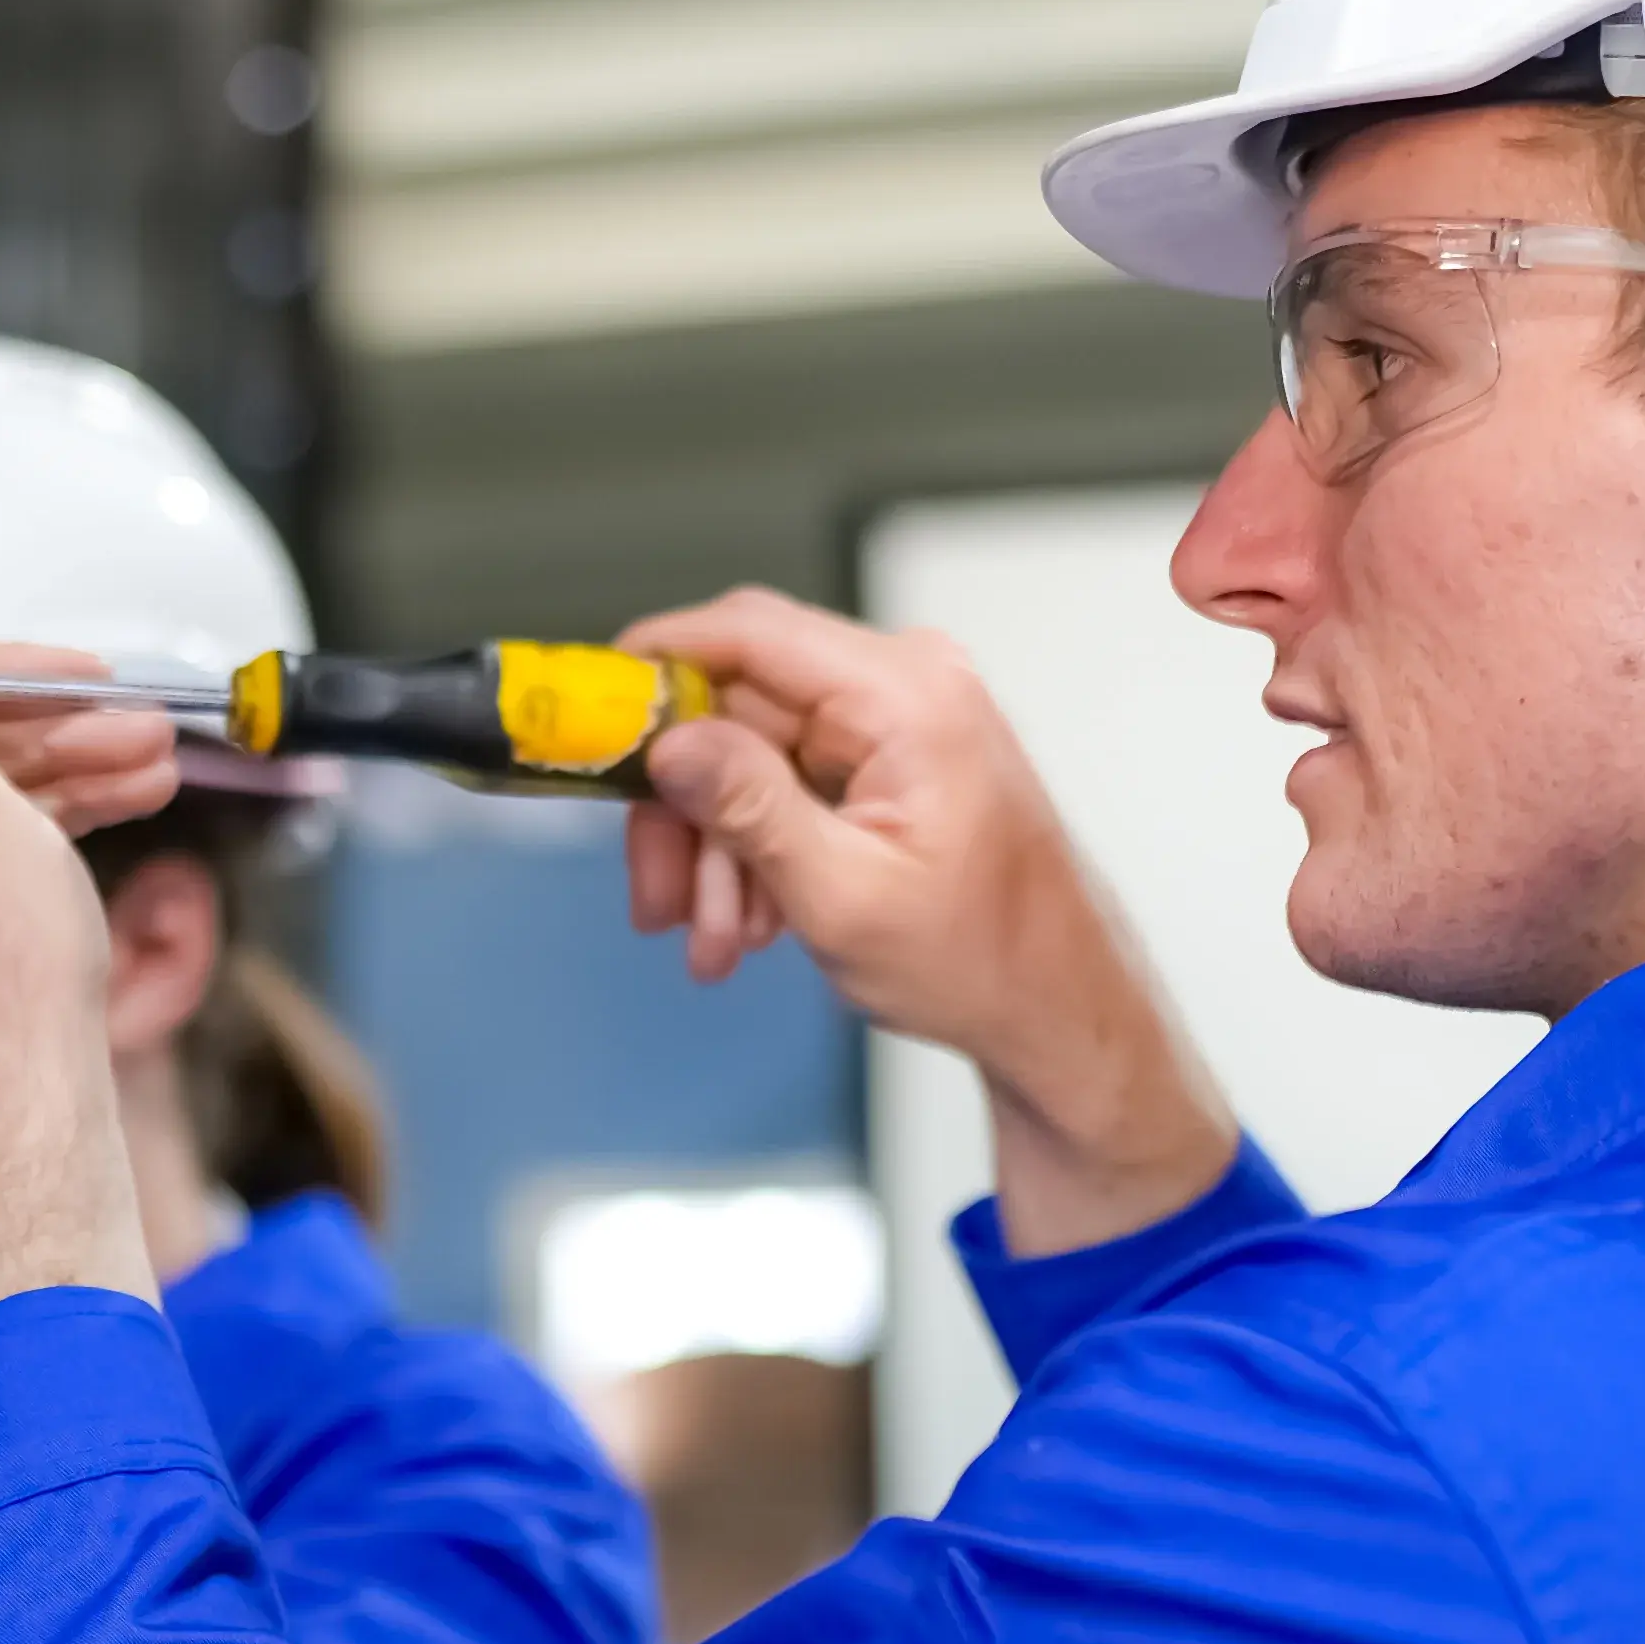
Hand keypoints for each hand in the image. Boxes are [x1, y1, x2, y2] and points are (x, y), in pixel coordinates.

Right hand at [615, 589, 1240, 1255]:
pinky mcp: (890, 758)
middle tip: (655, 898)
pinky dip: (756, 849)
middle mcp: (907, 687)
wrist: (1056, 1010)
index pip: (750, 632)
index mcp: (909, 698)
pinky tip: (750, 924)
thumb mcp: (844, 897)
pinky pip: (789, 780)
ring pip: (751, 754)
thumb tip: (672, 742)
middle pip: (738, 706)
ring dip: (717, 848)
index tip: (588, 707)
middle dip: (685, 808)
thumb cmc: (983, 963)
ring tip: (716, 939)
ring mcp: (900, 721)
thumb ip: (751, 809)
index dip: (655, 661)